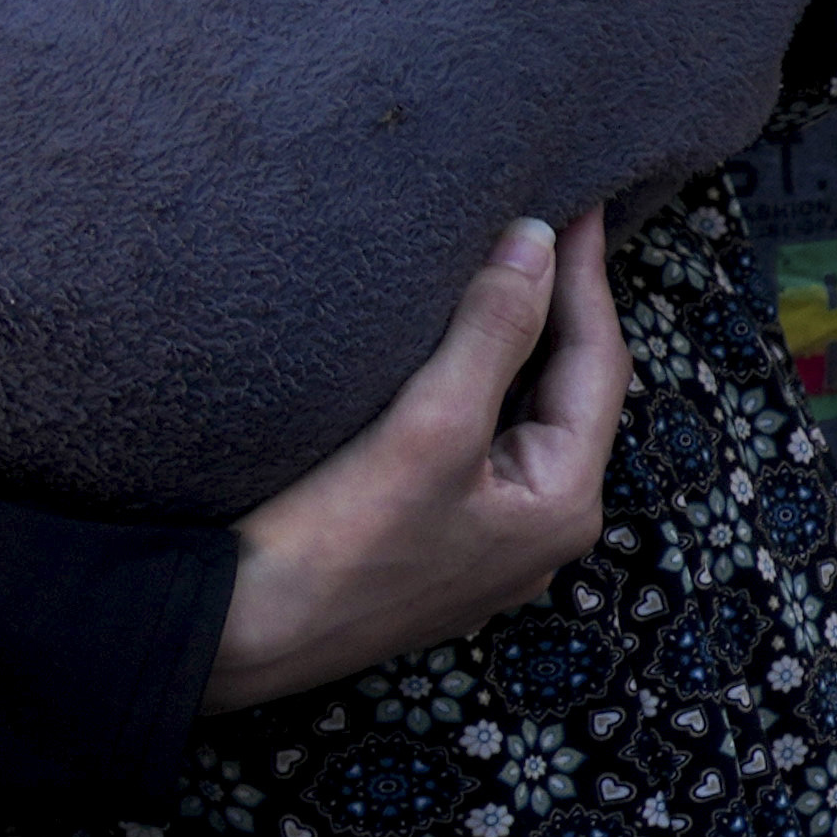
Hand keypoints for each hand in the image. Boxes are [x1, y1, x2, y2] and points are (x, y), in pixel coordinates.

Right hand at [210, 216, 622, 708]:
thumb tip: (535, 240)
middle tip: (545, 221)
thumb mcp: (429, 424)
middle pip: (568, 390)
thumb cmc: (338, 543)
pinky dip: (476, 380)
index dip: (586, 275)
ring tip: (504, 263)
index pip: (599, 363)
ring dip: (516, 341)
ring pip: (523, 414)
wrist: (237, 636)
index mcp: (566, 501)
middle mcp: (543, 525)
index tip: (577, 201)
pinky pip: (479, 438)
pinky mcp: (436, 538)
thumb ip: (493, 331)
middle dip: (560, 306)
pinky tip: (448, 343)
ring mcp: (490, 537)